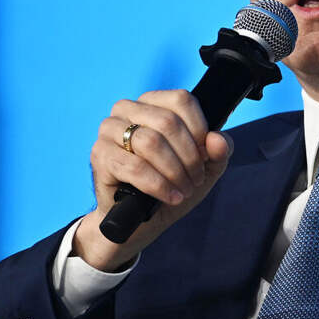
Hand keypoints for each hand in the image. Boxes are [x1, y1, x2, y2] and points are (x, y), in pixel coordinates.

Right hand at [73, 89, 231, 270]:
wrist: (141, 218)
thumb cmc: (172, 183)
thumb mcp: (205, 167)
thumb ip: (219, 150)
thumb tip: (217, 139)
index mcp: (153, 102)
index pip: (181, 100)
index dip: (199, 130)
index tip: (205, 155)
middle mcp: (127, 109)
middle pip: (168, 122)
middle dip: (189, 156)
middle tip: (195, 179)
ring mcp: (109, 131)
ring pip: (150, 142)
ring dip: (174, 171)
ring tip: (184, 189)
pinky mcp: (100, 155)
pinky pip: (134, 166)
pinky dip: (158, 184)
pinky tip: (170, 196)